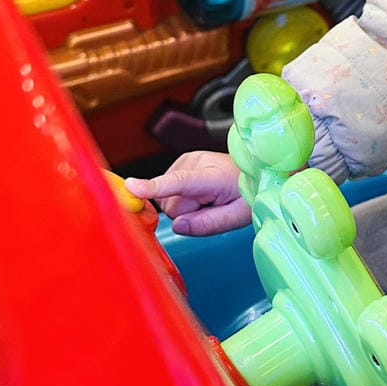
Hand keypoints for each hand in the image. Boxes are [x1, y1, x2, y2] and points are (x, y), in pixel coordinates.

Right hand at [125, 151, 246, 235]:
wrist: (254, 170)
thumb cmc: (248, 193)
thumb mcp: (237, 216)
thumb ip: (208, 224)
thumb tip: (178, 226)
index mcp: (212, 176)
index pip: (178, 183)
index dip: (154, 187)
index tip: (131, 187)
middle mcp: (195, 163)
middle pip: (171, 203)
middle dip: (187, 212)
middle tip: (211, 206)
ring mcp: (187, 160)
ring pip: (167, 199)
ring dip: (185, 205)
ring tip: (208, 198)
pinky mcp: (181, 162)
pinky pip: (169, 191)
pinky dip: (182, 196)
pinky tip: (200, 192)